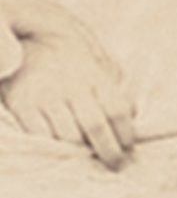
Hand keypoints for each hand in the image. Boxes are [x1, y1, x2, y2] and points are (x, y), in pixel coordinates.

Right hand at [1, 0, 136, 168]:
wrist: (22, 34)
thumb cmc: (61, 48)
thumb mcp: (91, 53)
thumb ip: (111, 78)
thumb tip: (132, 109)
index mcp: (92, 71)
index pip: (117, 108)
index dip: (126, 133)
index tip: (129, 147)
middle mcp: (71, 84)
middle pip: (95, 126)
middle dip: (109, 151)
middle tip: (115, 164)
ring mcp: (46, 95)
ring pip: (68, 137)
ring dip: (80, 154)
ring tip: (89, 162)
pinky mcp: (23, 105)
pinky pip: (40, 138)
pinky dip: (53, 151)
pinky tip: (61, 155)